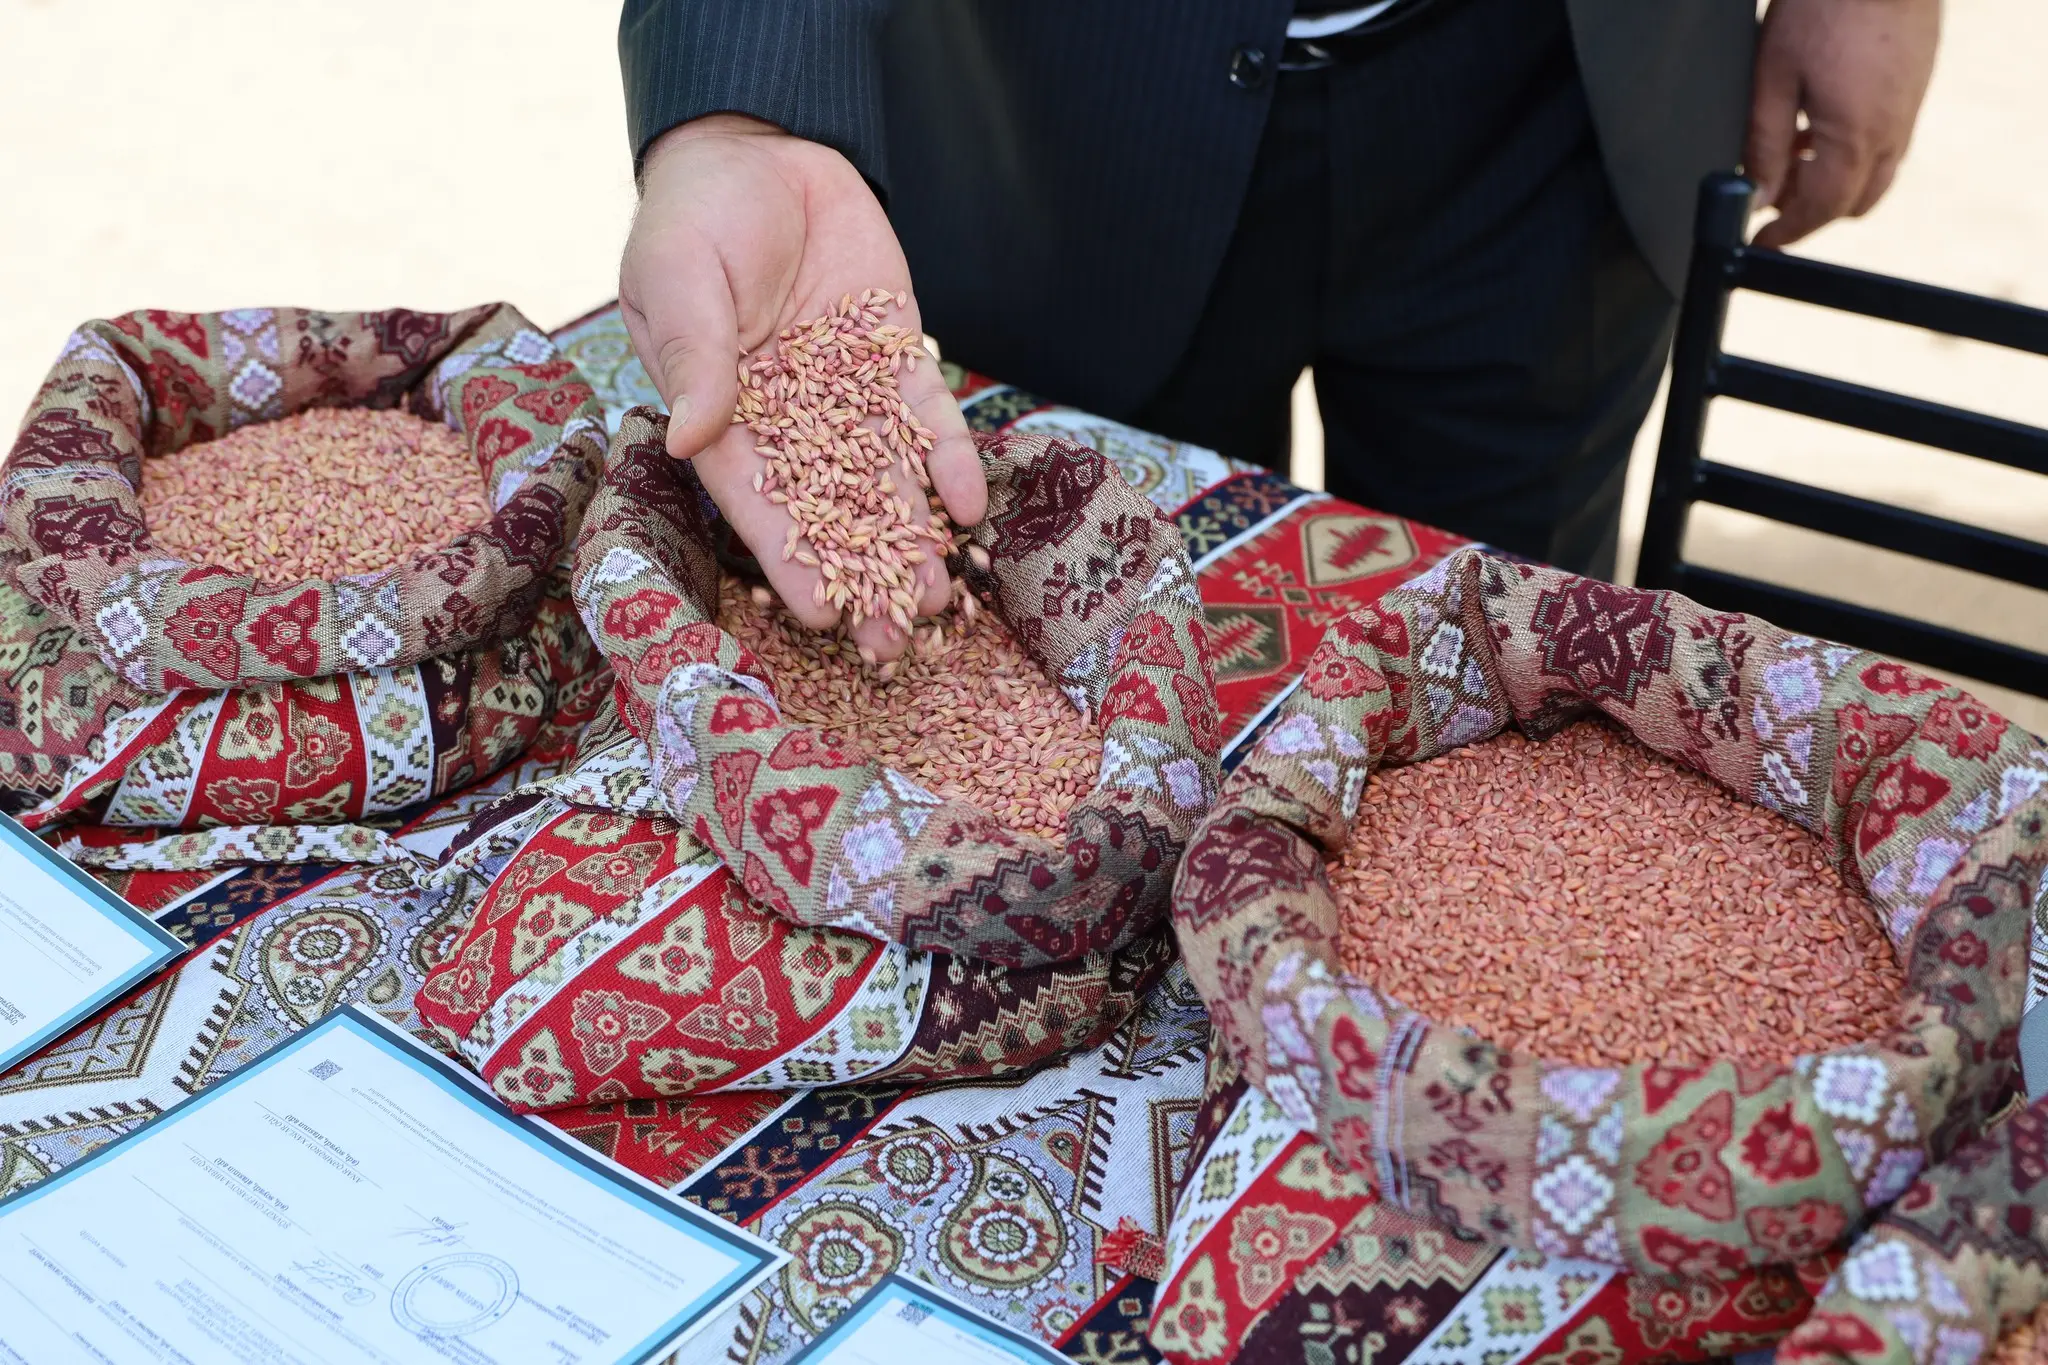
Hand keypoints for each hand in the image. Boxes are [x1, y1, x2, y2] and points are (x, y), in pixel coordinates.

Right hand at [619, 115, 985, 660]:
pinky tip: (970, 504)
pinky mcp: (895, 356)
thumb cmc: (693, 218)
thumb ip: (693, 355)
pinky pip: (926, 416)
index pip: (756, 500)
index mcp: (721, 416)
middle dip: (864, 573)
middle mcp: (789, 419)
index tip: (820, 614)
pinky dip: (948, 458)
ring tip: (944, 599)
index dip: (788, 557)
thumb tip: (685, 436)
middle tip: (896, 641)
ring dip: (913, 536)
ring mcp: (846, 393)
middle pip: (830, 508)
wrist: (761, 150)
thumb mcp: (678, 276)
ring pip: (885, 478)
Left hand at [1746, 0, 1939, 248]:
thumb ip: (1763, 144)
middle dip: (1811, 213)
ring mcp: (1910, 110)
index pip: (1819, 211)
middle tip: (1770, 203)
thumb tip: (1758, 196)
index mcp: (1855, 138)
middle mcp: (1892, 132)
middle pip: (1853, 202)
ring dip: (1832, 181)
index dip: (1786, 234)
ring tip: (1789, 160)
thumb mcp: (1772, 78)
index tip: (1761, 243)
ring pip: (1874, 174)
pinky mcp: (1915, 88)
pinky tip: (1818, 127)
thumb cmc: (1823, 7)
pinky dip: (1852, 152)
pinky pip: (1888, 142)